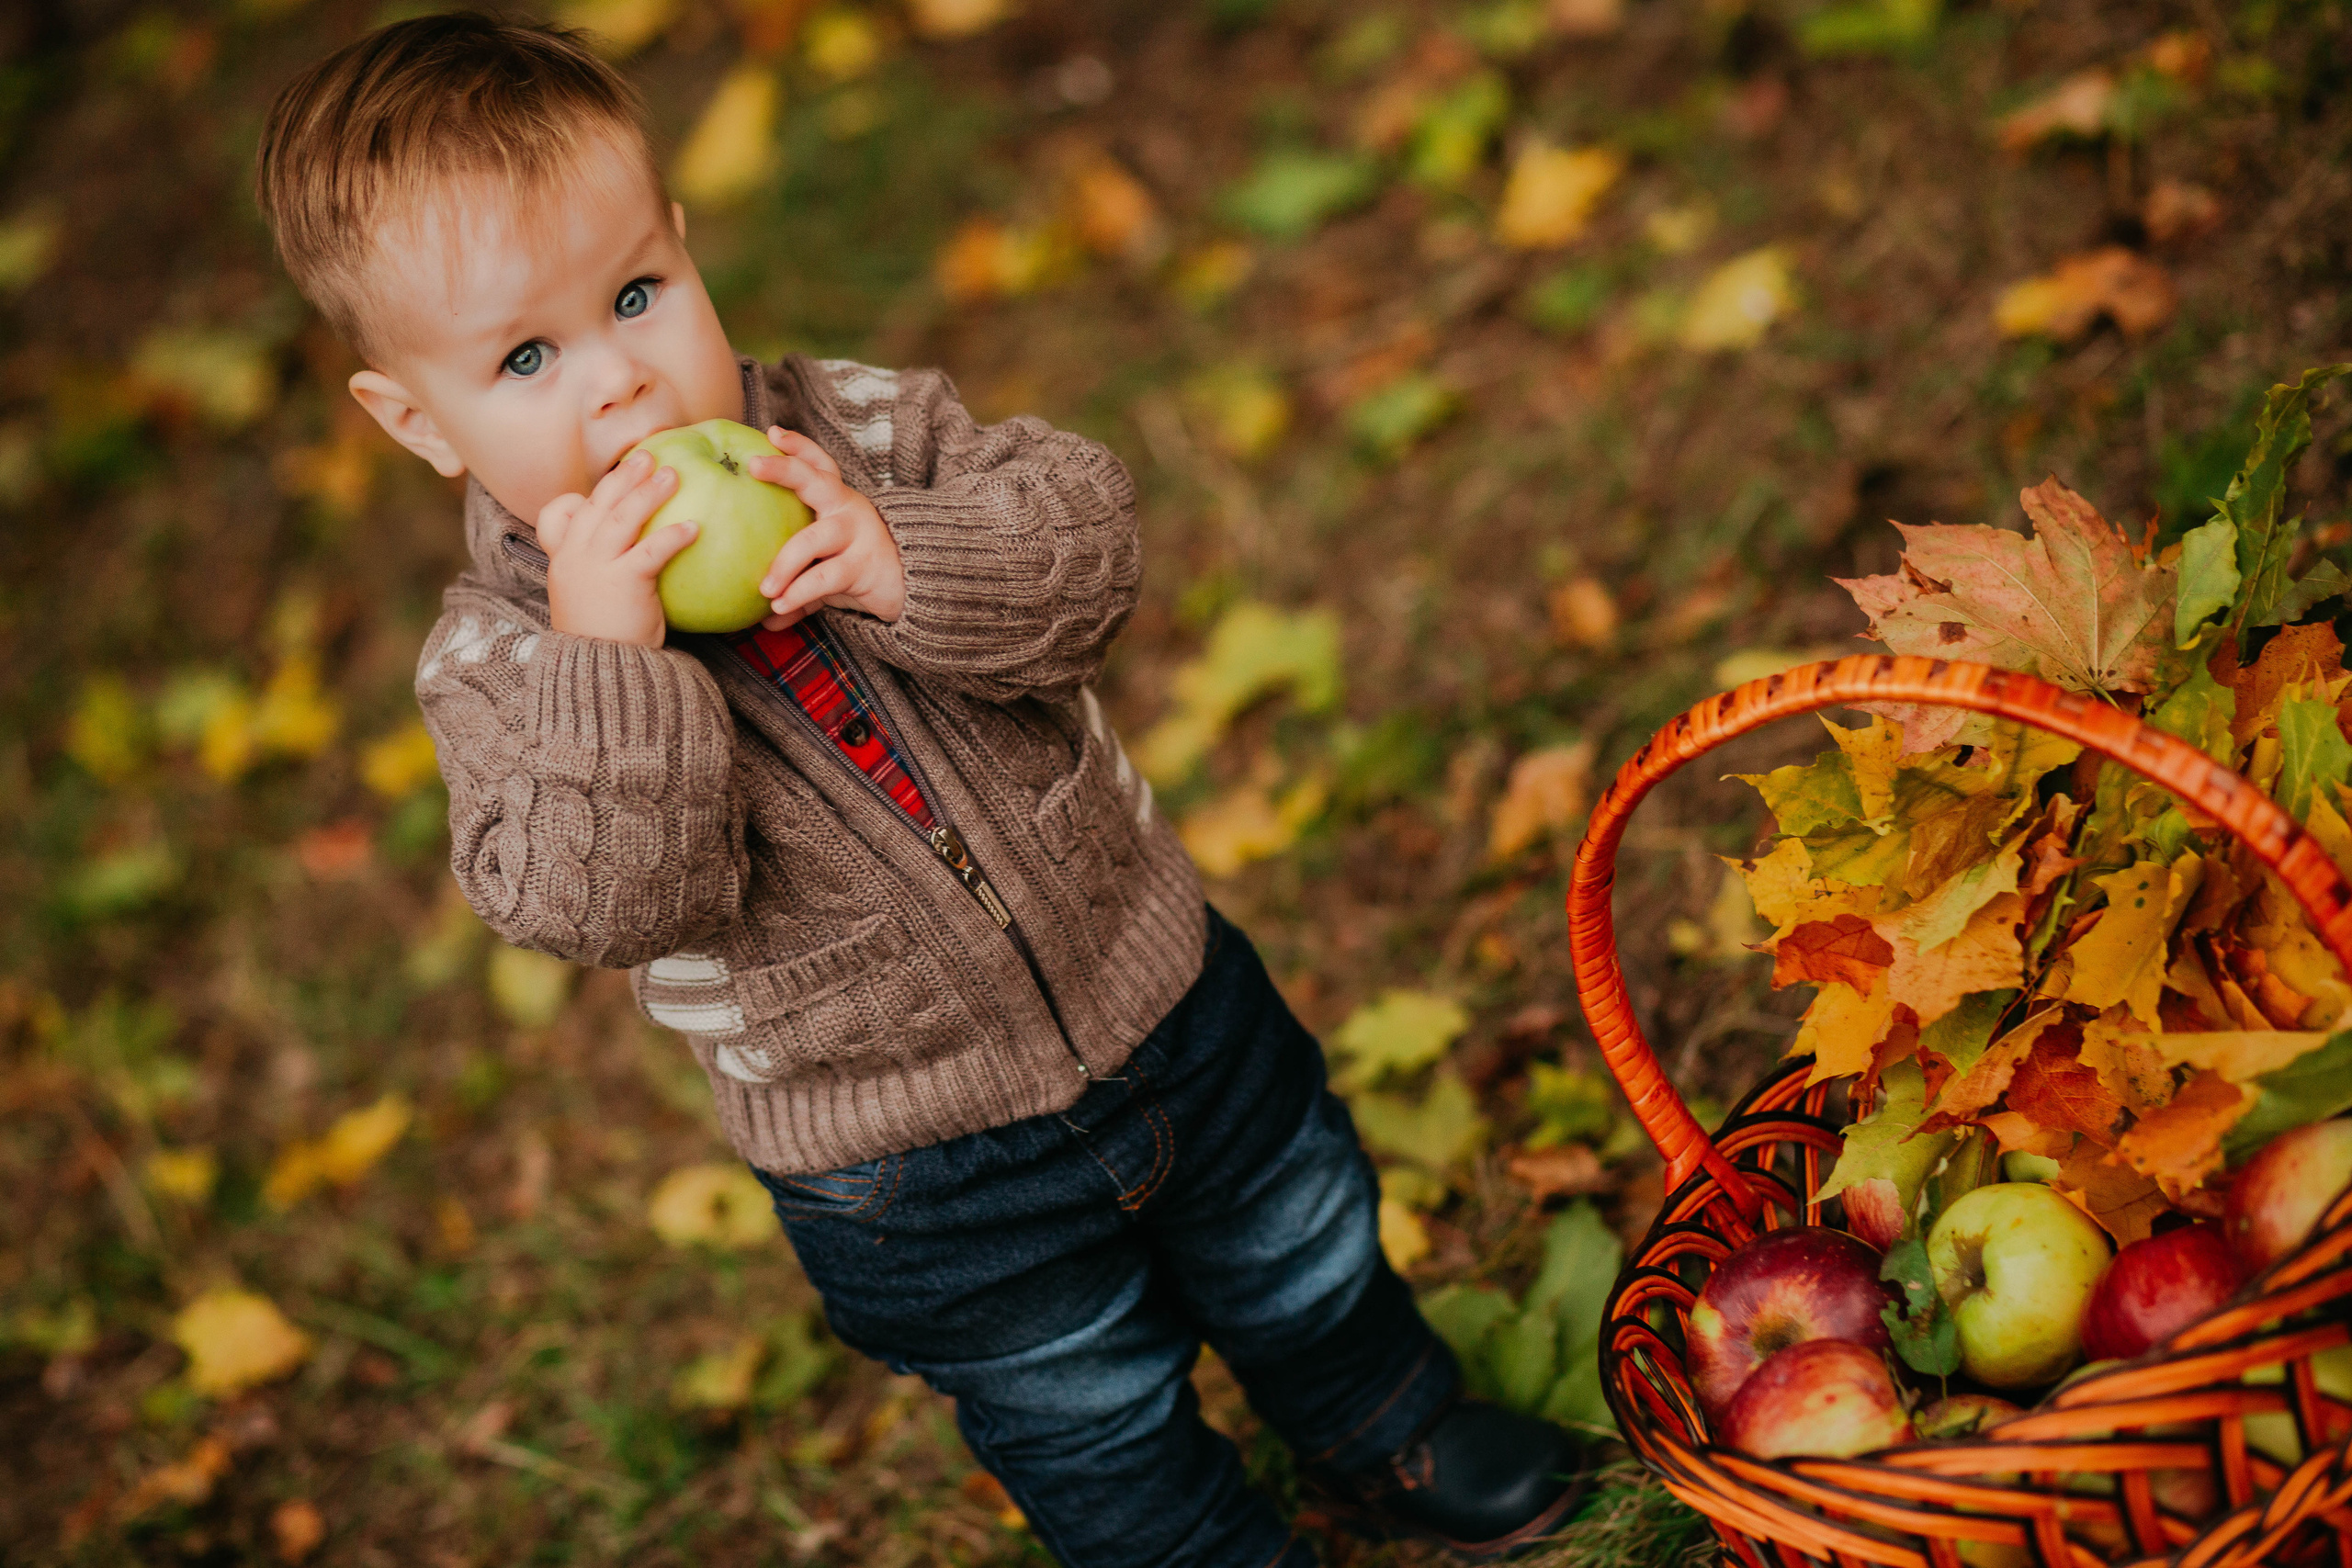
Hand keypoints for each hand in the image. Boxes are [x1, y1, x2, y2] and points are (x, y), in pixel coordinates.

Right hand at [537, 450, 691, 646]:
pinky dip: (673, 534)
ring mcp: (596, 567)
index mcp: (564, 560)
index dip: (589, 494)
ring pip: (622, 517)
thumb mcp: (594, 600)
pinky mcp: (624, 582)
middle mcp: (575, 557)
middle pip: (599, 505)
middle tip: (648, 455)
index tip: (613, 478)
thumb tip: (641, 558)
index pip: (562, 514)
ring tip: (673, 474)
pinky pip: (651, 549)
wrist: (597, 674)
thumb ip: (607, 573)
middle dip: (623, 477)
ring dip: (649, 492)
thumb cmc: (605, 640)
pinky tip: (694, 527)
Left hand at [749, 427, 905, 629]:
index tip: (772, 432)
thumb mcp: (827, 567)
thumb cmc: (861, 570)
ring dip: (784, 564)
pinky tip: (779, 606)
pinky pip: (823, 578)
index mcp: (838, 501)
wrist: (916, 591)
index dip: (797, 447)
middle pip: (817, 481)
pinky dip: (798, 594)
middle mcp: (848, 509)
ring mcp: (858, 535)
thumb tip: (762, 616)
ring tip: (765, 589)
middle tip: (754, 467)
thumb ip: (796, 583)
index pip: (819, 465)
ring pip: (812, 540)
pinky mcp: (863, 566)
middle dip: (785, 470)